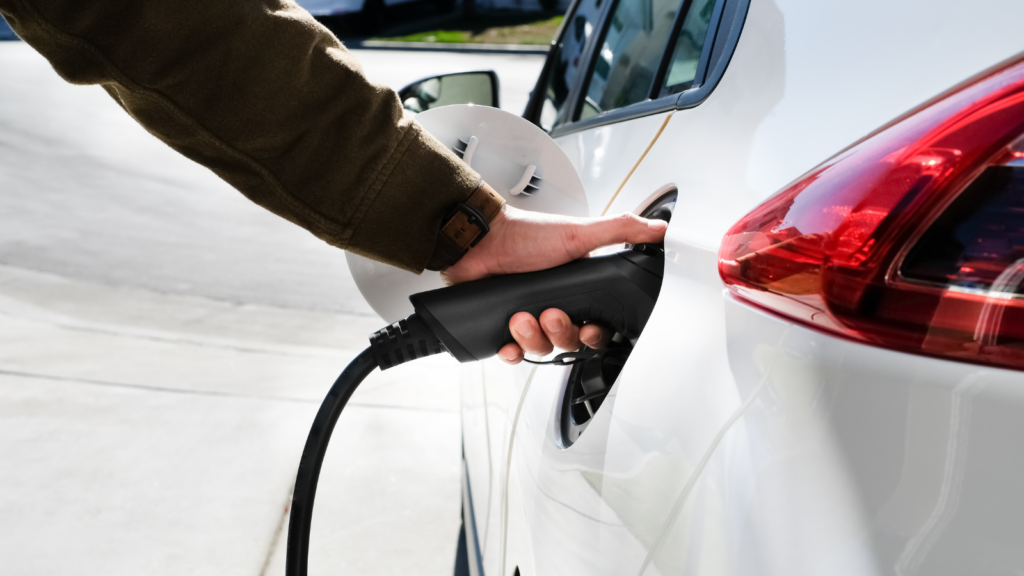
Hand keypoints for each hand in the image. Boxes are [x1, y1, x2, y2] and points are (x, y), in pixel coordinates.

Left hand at [441, 205, 667, 363]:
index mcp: (577, 289)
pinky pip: (513, 355)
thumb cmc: (526, 234)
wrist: (479, 240)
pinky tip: (508, 342)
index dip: (596, 334)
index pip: (597, 325)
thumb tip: (658, 229)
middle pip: (570, 342)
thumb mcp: (579, 232)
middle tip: (550, 314)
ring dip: (532, 337)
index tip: (589, 329)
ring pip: (541, 349)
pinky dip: (511, 353)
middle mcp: (555, 305)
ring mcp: (528, 318)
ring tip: (521, 316)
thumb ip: (620, 231)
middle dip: (561, 332)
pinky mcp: (503, 327)